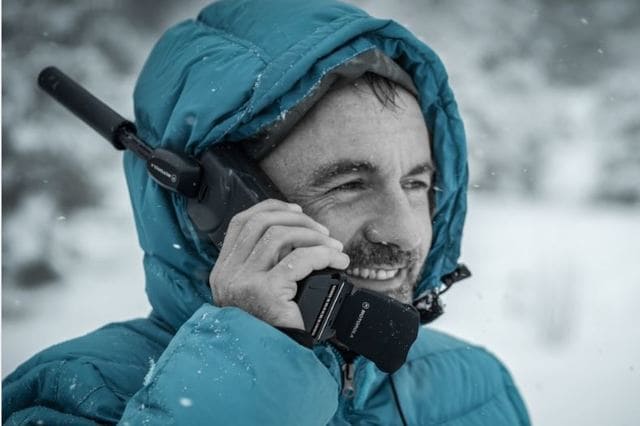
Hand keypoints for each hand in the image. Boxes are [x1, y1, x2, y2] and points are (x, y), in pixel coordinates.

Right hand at [209, 199, 349, 329]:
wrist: (269, 364)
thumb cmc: (271, 329)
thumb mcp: (257, 293)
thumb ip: (265, 266)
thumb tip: (301, 236)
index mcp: (224, 271)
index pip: (240, 222)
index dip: (270, 208)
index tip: (296, 211)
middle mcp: (228, 274)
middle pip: (261, 223)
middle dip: (298, 220)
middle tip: (323, 233)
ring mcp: (244, 282)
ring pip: (279, 236)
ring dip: (314, 236)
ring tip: (334, 248)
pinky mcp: (265, 292)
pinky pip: (299, 259)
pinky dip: (322, 255)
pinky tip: (336, 262)